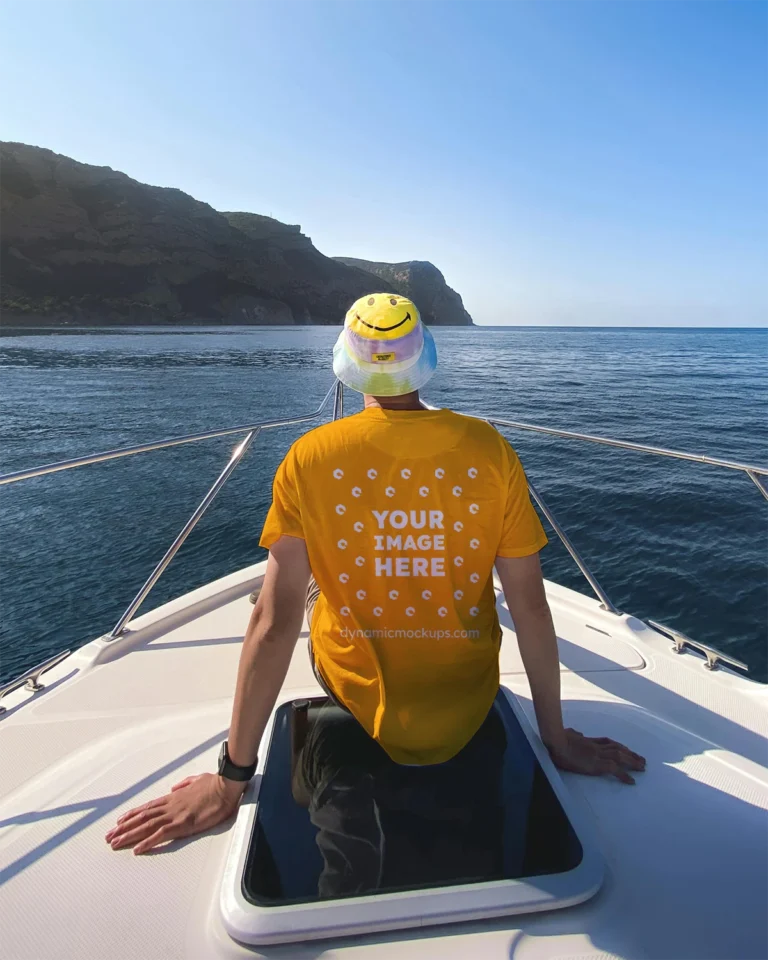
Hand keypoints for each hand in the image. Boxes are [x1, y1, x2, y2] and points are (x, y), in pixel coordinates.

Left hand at [105, 773, 245, 853]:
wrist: (225, 785)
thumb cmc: (214, 783)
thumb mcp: (196, 780)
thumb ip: (183, 785)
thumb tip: (174, 788)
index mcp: (173, 797)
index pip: (147, 807)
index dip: (132, 815)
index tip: (119, 822)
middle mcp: (170, 805)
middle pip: (142, 817)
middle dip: (123, 828)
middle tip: (108, 836)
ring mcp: (175, 814)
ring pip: (146, 826)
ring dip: (129, 835)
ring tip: (114, 843)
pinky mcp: (183, 824)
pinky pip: (161, 834)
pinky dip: (147, 842)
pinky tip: (137, 849)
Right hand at [547, 728, 645, 783]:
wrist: (556, 742)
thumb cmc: (557, 738)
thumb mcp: (567, 733)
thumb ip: (574, 734)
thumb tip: (577, 733)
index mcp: (588, 741)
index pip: (607, 742)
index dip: (618, 746)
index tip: (627, 750)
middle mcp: (596, 747)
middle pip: (617, 748)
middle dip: (631, 754)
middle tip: (642, 760)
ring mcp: (598, 755)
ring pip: (620, 756)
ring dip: (633, 762)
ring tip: (642, 767)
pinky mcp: (597, 764)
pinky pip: (614, 769)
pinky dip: (624, 775)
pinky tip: (632, 781)